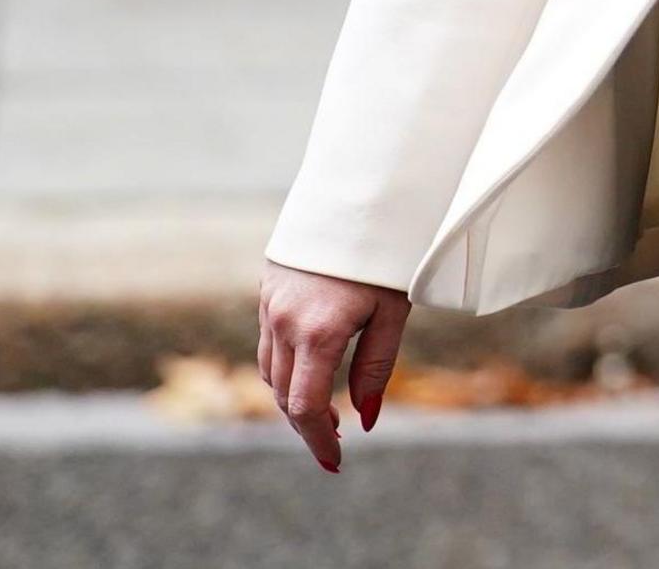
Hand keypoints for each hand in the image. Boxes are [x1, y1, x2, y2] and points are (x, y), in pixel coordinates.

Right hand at [254, 260, 409, 472]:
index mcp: (319, 332)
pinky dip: (284, 368)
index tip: (334, 462)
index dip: (318, 440)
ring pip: (271, 371)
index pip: (305, 406)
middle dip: (307, 424)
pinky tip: (308, 370)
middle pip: (284, 395)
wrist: (356, 196)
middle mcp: (285, 323)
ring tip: (325, 410)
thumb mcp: (392, 314)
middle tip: (334, 440)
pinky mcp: (266, 292)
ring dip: (292, 397)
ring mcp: (270, 307)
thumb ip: (376, 367)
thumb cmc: (385, 257)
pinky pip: (268, 344)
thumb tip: (365, 420)